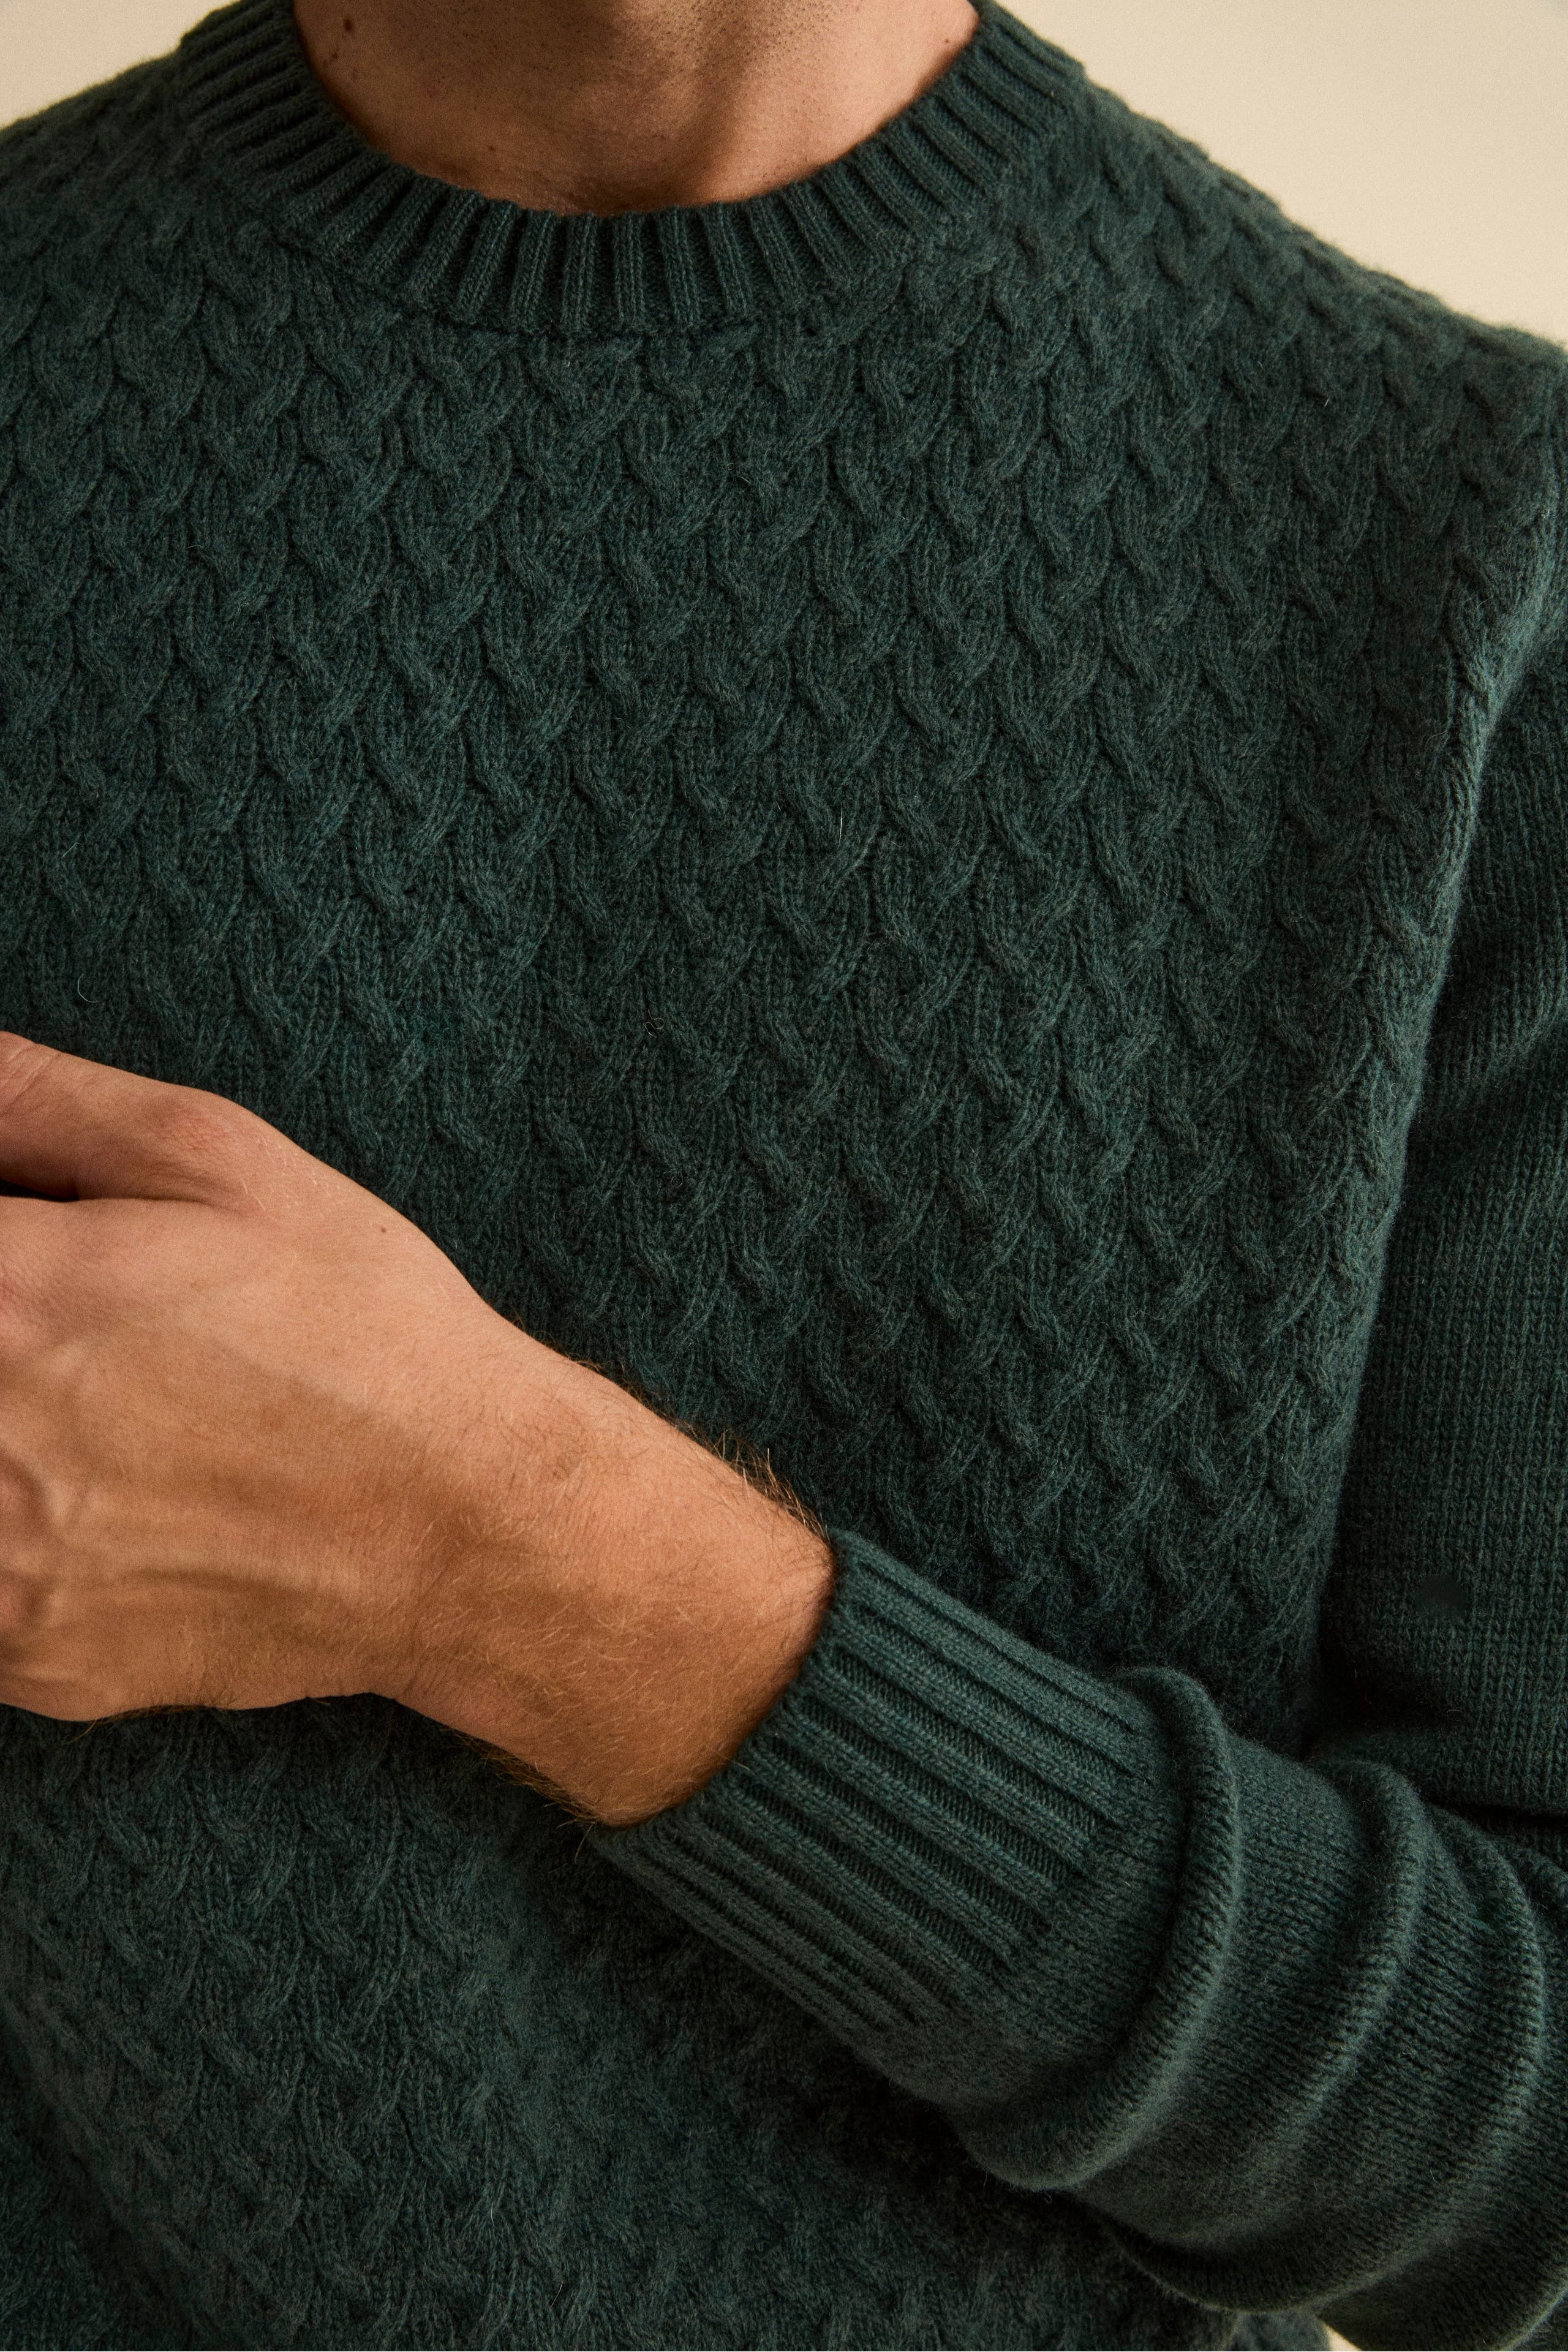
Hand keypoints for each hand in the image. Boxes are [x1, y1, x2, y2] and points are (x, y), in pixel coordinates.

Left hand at [0, 1031, 576, 1725]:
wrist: (468, 1525)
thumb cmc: (361, 1330)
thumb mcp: (220, 1163)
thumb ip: (39, 1101)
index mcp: (7, 1304)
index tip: (11, 1268)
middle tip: (51, 1333)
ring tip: (83, 1410)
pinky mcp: (25, 1660)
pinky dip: (6, 1534)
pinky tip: (86, 1494)